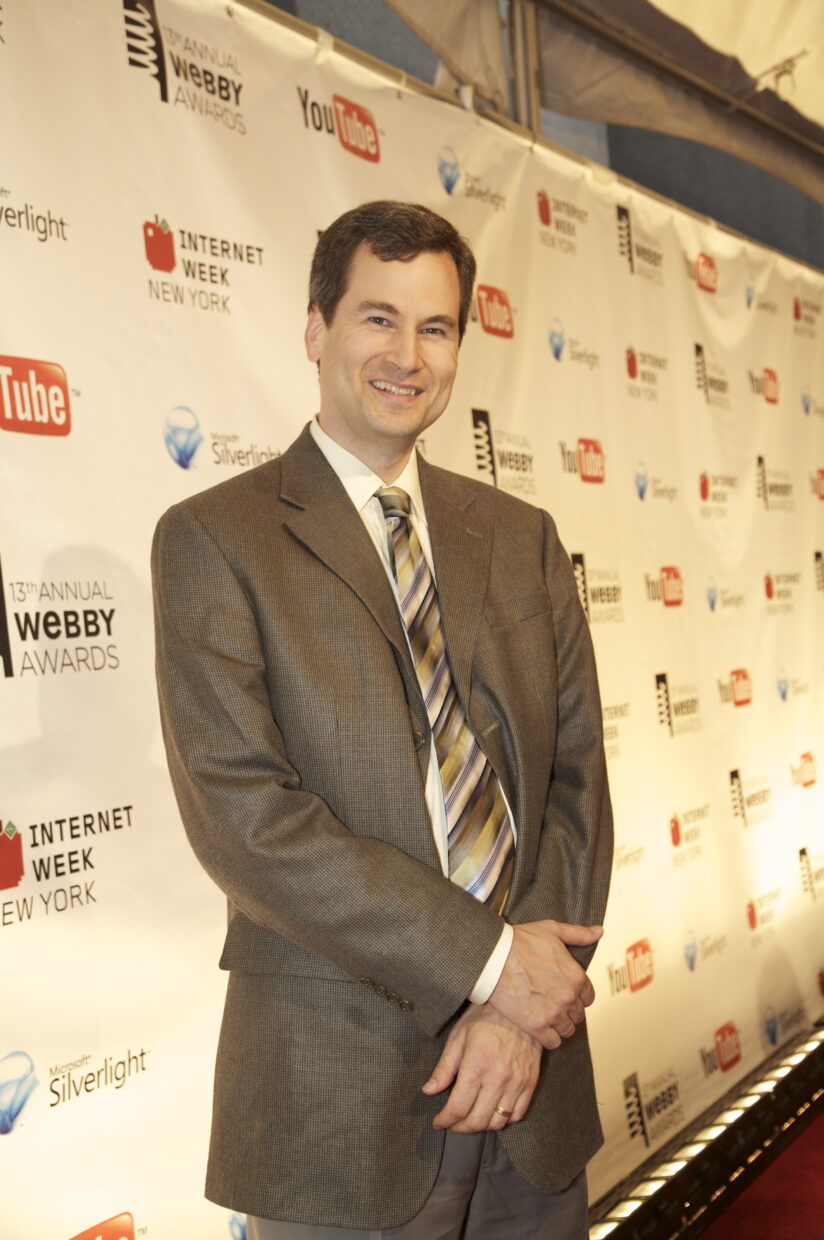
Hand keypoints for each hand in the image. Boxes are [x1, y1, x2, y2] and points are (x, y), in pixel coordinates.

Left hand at [421, 1005, 540, 1132]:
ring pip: (498, 1122)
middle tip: (452, 1123)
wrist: (519, 1007)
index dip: (445, 1120)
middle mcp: (498, 1077)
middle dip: (460, 1127)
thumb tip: (428, 1090)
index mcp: (477, 1065)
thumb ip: (444, 1067)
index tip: (438, 1122)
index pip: (458, 1107)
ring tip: (471, 1118)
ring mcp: (517, 1082)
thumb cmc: (485, 1018)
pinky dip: (503, 1120)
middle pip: (478, 1120)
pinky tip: (492, 1111)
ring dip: (481, 1126)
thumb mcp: (458, 1037)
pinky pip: (518, 1114)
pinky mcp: (530, 1083)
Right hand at [487, 919, 602, 1049]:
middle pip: (578, 1015)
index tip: (565, 994)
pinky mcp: (537, 1026)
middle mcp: (569, 997)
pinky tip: (540, 1028)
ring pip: (567, 1030)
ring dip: (560, 1025)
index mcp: (576, 976)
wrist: (494, 957)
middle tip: (553, 1005)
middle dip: (568, 1011)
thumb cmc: (520, 942)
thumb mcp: (552, 930)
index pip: (588, 997)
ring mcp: (554, 1013)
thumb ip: (579, 934)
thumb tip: (599, 931)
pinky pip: (553, 1042)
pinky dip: (549, 1038)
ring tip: (547, 1017)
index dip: (577, 996)